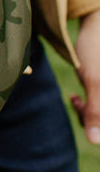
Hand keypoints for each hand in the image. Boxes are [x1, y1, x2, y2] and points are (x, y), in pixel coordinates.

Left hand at [72, 9, 99, 145]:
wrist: (94, 30)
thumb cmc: (95, 51)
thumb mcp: (94, 82)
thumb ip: (96, 112)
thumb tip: (95, 142)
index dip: (98, 126)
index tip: (80, 105)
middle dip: (91, 117)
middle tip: (75, 101)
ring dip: (87, 112)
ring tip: (75, 99)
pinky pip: (98, 110)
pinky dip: (87, 107)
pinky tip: (75, 97)